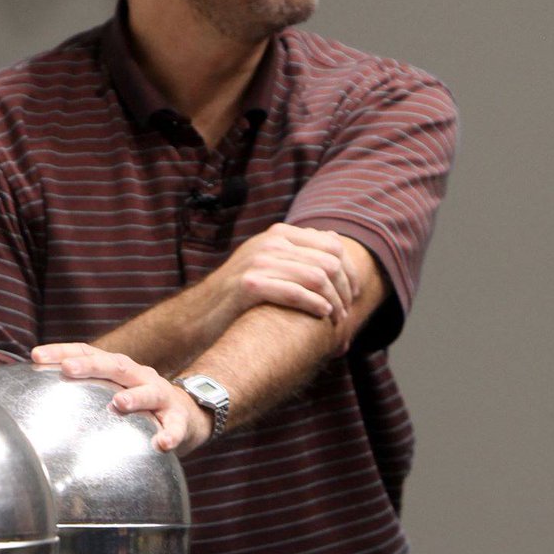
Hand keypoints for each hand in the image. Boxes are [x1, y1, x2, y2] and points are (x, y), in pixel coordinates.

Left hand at [31, 342, 212, 455]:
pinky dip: (169, 434)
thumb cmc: (138, 404)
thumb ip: (84, 393)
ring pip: (149, 391)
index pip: (88, 351)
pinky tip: (160, 444)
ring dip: (134, 397)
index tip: (35, 356)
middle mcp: (138, 375)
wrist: (188, 413)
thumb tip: (34, 397)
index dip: (62, 351)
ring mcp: (161, 395)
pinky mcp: (179, 418)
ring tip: (118, 404)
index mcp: (118, 368)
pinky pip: (175, 427)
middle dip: (91, 365)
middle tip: (68, 369)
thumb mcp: (112, 391)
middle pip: (115, 365)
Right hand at [197, 223, 359, 331]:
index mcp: (278, 234)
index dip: (350, 272)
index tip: (354, 295)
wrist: (200, 314)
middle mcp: (269, 242)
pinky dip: (315, 305)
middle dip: (345, 290)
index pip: (333, 246)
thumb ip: (300, 249)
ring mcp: (258, 262)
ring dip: (334, 302)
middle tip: (346, 313)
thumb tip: (335, 237)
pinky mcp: (249, 285)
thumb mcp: (269, 262)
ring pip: (317, 277)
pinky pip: (295, 292)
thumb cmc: (241, 294)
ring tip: (336, 320)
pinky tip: (321, 315)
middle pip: (330, 262)